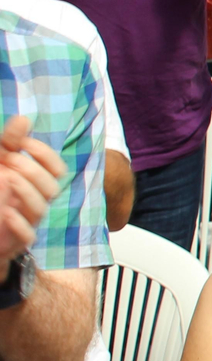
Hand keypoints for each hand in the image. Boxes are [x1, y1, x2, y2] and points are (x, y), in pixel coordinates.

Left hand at [0, 116, 62, 263]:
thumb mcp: (0, 163)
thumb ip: (10, 142)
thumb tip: (23, 119)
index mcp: (36, 183)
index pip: (57, 168)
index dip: (43, 154)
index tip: (22, 143)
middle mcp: (36, 201)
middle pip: (52, 187)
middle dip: (31, 170)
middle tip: (8, 161)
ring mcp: (27, 221)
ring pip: (42, 208)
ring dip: (25, 191)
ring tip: (5, 179)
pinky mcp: (16, 241)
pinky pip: (28, 235)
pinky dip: (18, 223)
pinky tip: (5, 212)